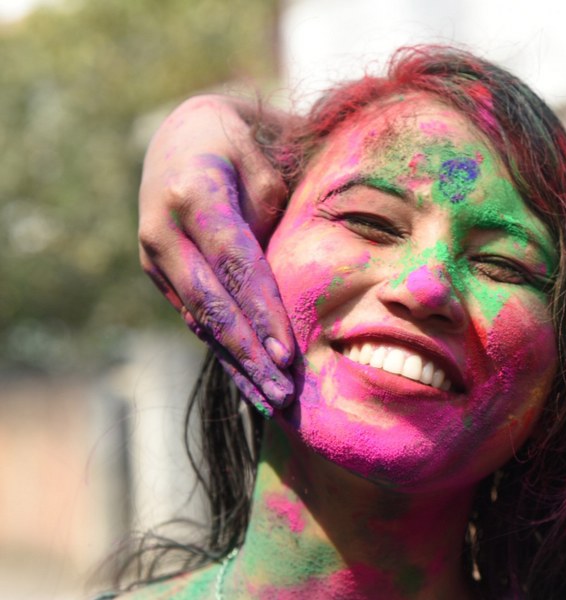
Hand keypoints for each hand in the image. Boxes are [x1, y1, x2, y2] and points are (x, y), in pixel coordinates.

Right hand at [138, 94, 293, 415]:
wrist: (183, 136)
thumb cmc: (241, 147)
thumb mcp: (265, 165)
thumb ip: (273, 222)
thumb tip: (288, 287)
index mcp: (194, 194)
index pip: (234, 263)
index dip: (261, 310)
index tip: (287, 353)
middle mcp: (164, 231)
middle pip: (211, 303)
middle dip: (248, 352)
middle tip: (283, 394)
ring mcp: (155, 256)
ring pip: (200, 320)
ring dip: (237, 364)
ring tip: (272, 402)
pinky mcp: (159, 274)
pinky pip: (196, 319)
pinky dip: (224, 353)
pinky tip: (249, 384)